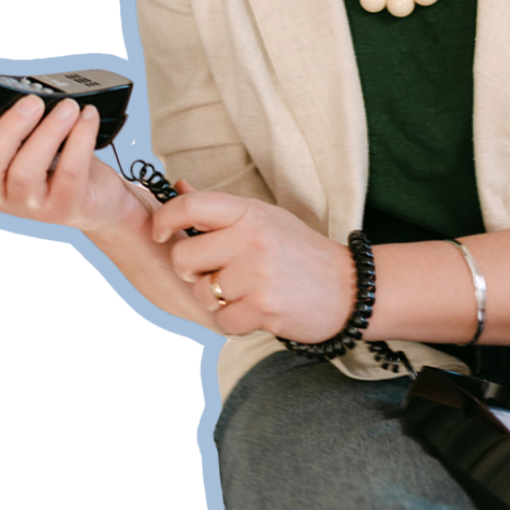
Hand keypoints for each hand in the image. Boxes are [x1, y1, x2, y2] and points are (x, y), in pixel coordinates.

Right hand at [0, 94, 153, 241]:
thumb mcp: (28, 144)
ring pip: (26, 169)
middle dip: (6, 129)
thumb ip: (9, 125)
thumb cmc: (63, 167)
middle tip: (31, 102)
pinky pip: (69, 172)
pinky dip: (80, 140)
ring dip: (48, 132)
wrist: (101, 204)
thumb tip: (1, 86)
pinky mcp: (63, 208)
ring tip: (68, 108)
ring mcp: (29, 204)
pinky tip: (86, 120)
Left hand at [151, 189, 358, 343]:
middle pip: (184, 257)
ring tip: (241, 292)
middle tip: (210, 273)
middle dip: (190, 271)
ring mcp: (258, 275)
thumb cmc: (301, 252)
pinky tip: (254, 309)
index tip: (160, 233)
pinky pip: (223, 320)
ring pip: (202, 293)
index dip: (164, 220)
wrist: (350, 287)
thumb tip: (178, 189)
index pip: (190, 207)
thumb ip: (220, 209)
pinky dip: (234, 320)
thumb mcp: (264, 218)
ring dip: (214, 299)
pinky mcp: (265, 308)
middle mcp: (252, 239)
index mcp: (249, 212)